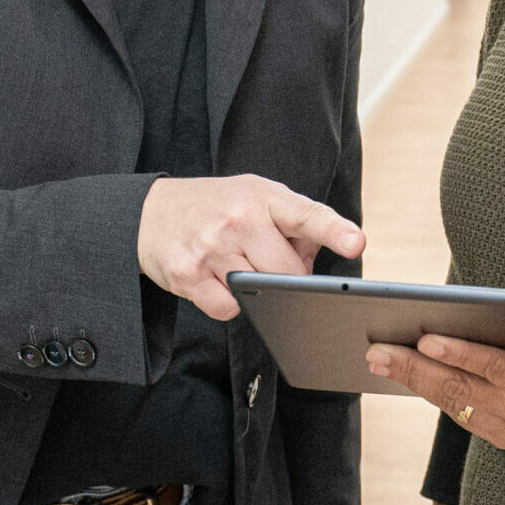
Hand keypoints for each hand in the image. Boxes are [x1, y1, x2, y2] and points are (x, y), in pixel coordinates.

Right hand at [137, 175, 365, 319]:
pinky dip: (230, 303)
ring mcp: (211, 249)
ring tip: (235, 261)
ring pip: (259, 293)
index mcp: (262, 196)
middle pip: (287, 272)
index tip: (355, 242)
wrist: (149, 212)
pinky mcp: (188, 276)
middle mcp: (237, 219)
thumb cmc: (214, 205)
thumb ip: (292, 222)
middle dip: (288, 277)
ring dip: (257, 289)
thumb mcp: (254, 195)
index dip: (334, 230)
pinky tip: (216, 279)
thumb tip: (312, 263)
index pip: (305, 215)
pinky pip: (229, 309)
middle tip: (267, 259)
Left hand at [367, 310, 504, 450]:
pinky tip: (406, 370)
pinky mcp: (501, 436)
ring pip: (454, 404)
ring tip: (380, 357)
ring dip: (415, 380)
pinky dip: (431, 391)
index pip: (497, 368)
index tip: (426, 337)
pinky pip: (459, 412)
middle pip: (463, 390)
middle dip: (417, 368)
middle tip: (378, 349)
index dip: (460, 352)